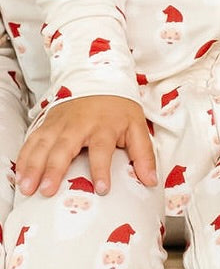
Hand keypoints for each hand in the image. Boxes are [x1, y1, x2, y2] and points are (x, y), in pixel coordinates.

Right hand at [15, 95, 156, 197]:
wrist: (99, 77)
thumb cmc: (119, 108)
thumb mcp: (137, 126)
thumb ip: (144, 154)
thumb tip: (151, 181)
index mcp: (103, 126)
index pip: (102, 149)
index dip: (102, 169)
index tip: (102, 189)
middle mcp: (79, 125)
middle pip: (64, 147)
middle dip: (55, 169)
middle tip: (48, 191)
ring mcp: (60, 123)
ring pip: (43, 145)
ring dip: (33, 166)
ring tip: (27, 187)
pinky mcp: (47, 123)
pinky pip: (32, 140)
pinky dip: (24, 157)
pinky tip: (19, 174)